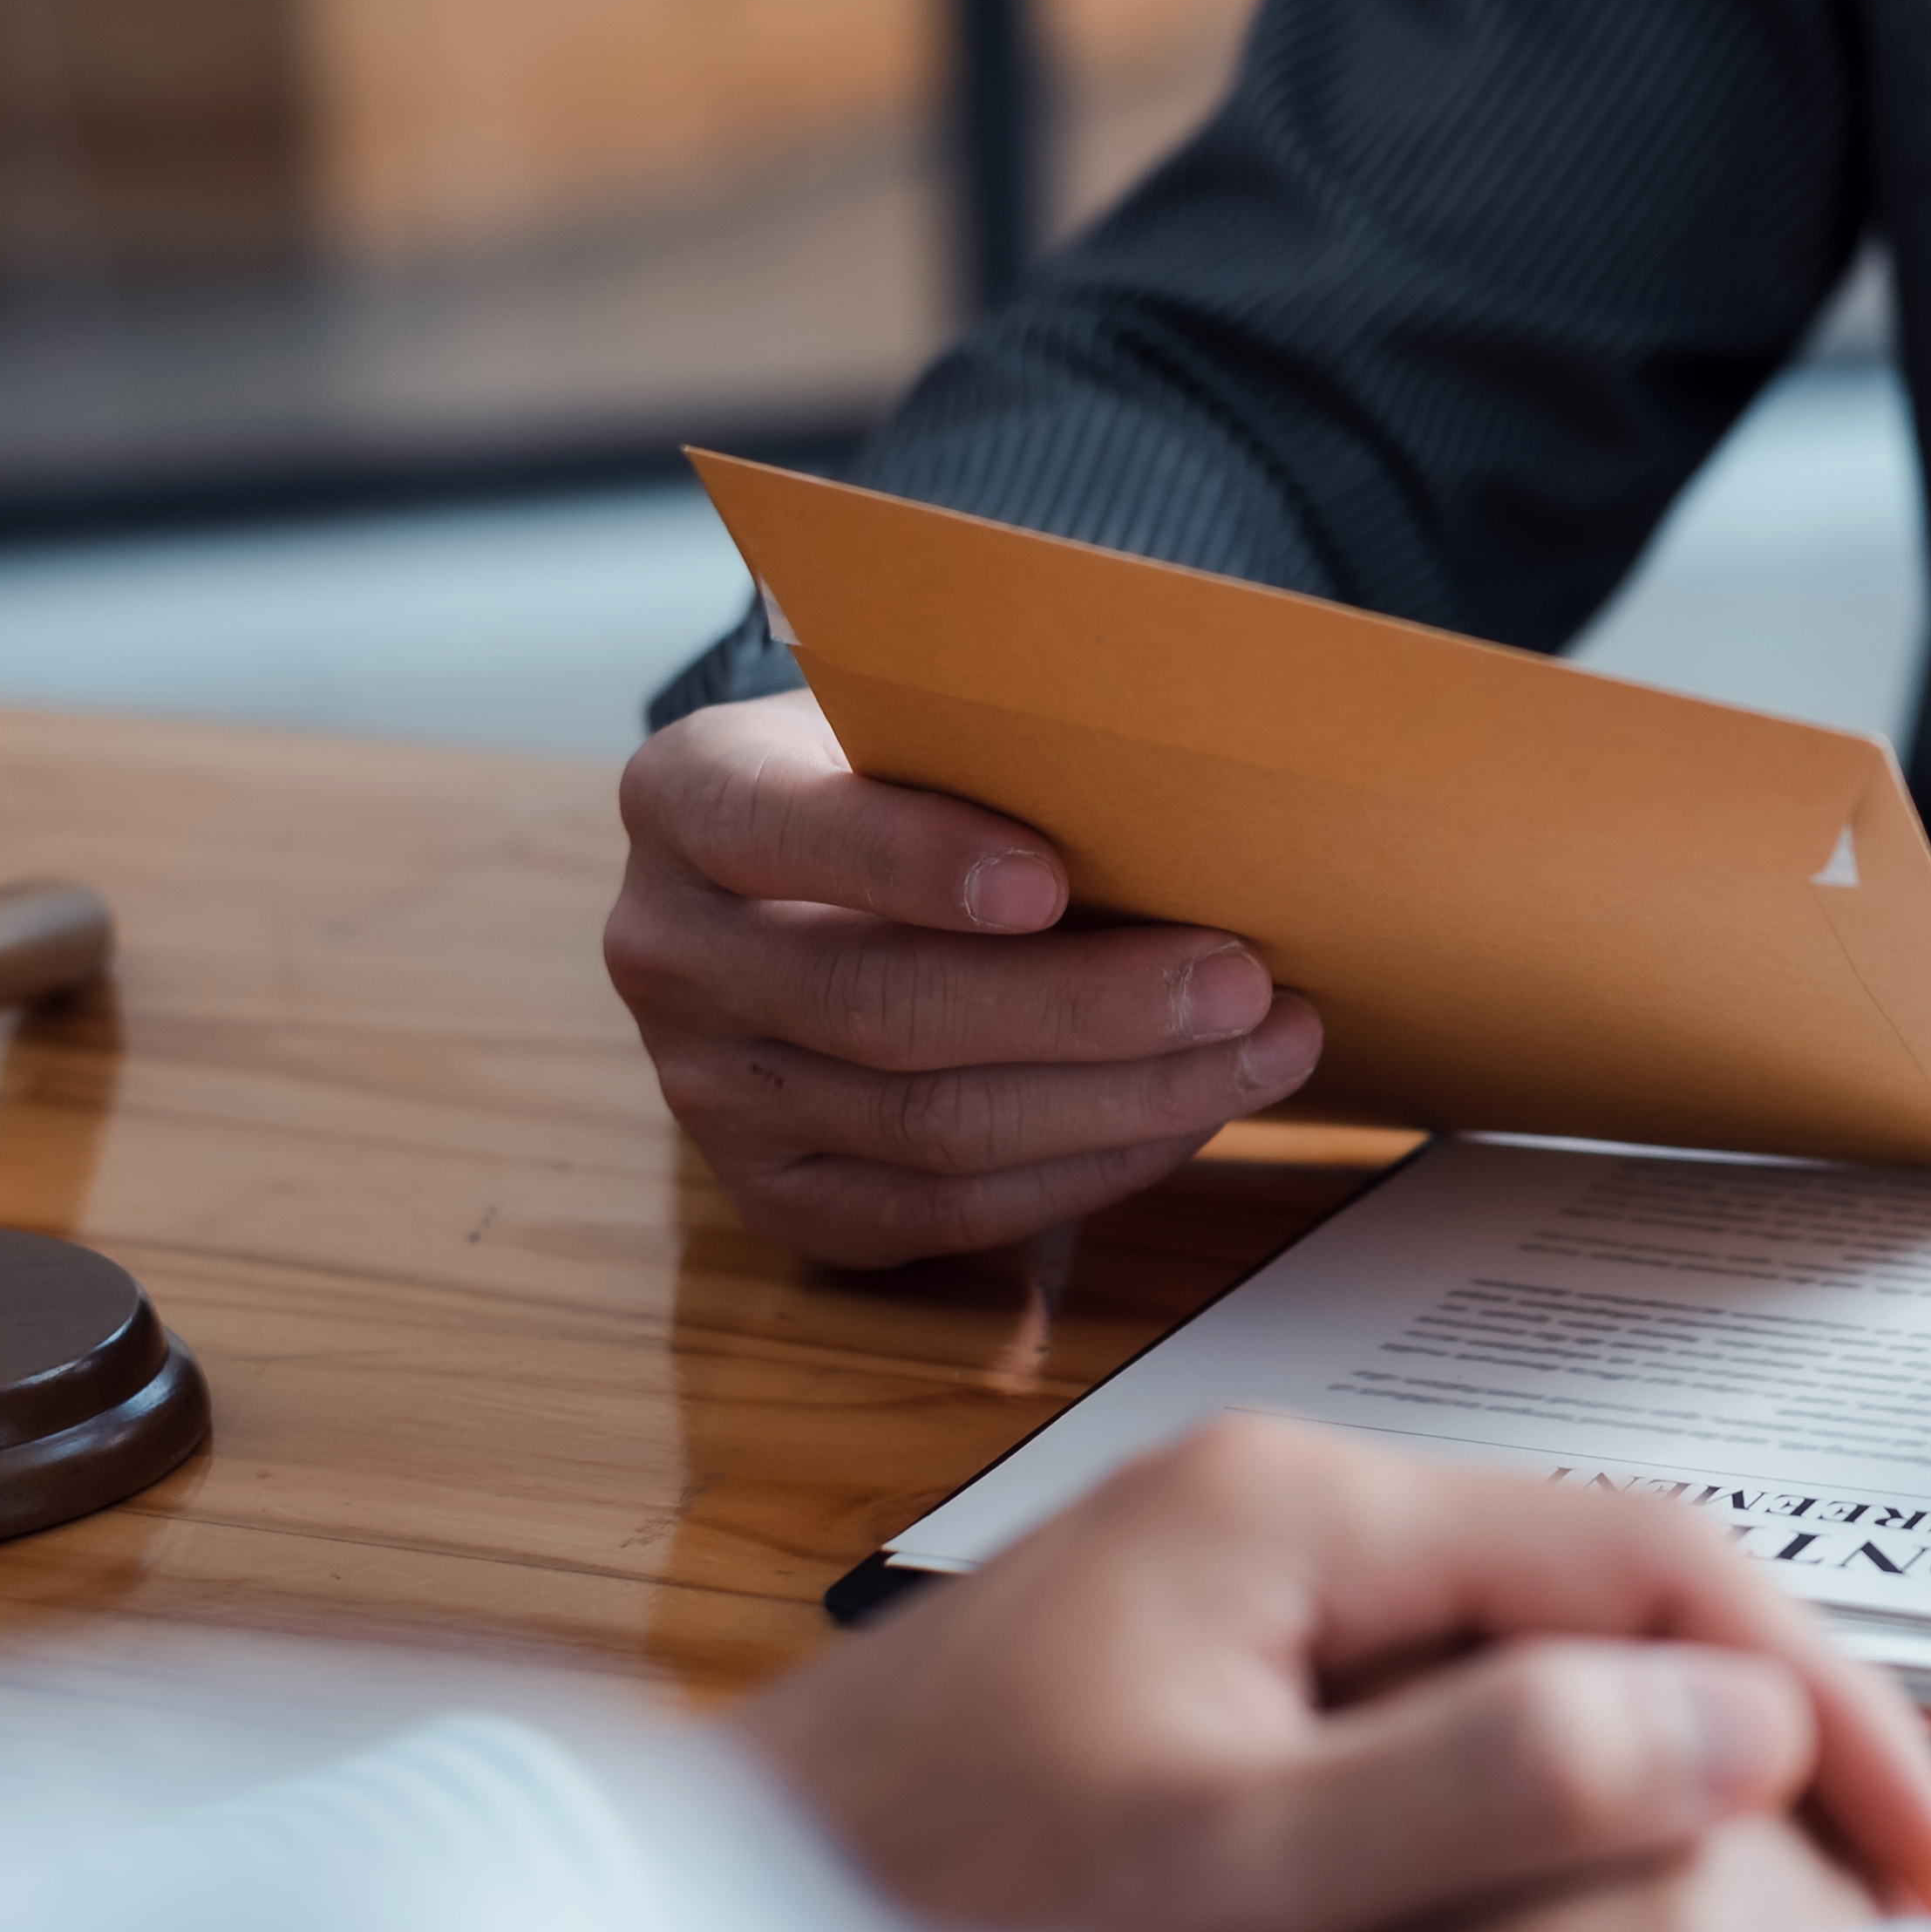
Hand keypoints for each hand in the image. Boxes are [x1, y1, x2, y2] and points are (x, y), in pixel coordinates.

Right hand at [606, 689, 1325, 1263]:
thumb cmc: (905, 780)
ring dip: (1122, 1097)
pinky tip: (1187, 1115)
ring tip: (1261, 1047)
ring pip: (932, 1124)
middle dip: (1083, 1006)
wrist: (816, 886)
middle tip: (1238, 981)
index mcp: (687, 798)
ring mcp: (711, 1090)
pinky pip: (945, 1209)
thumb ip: (993, 748)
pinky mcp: (779, 1195)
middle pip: (883, 1005)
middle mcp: (670, 950)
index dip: (914, 861)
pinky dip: (1086, 1169)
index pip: (781, 828)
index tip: (1051, 881)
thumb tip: (1178, 797)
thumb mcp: (916, 722)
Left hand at [728, 1414, 1930, 1931]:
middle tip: (1903, 1890)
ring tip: (1801, 1884)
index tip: (1926, 1856)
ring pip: (1537, 1637)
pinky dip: (1567, 1772)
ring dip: (1681, 1749)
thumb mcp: (1227, 1871)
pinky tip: (1614, 1864)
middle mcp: (1280, 1503)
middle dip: (1778, 1719)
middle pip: (1609, 1579)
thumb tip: (1735, 1728)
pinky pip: (1447, 1692)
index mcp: (1300, 1505)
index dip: (1820, 1700)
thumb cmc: (912, 1911)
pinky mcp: (1209, 1671)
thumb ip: (1487, 1783)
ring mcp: (1240, 1581)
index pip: (1649, 1554)